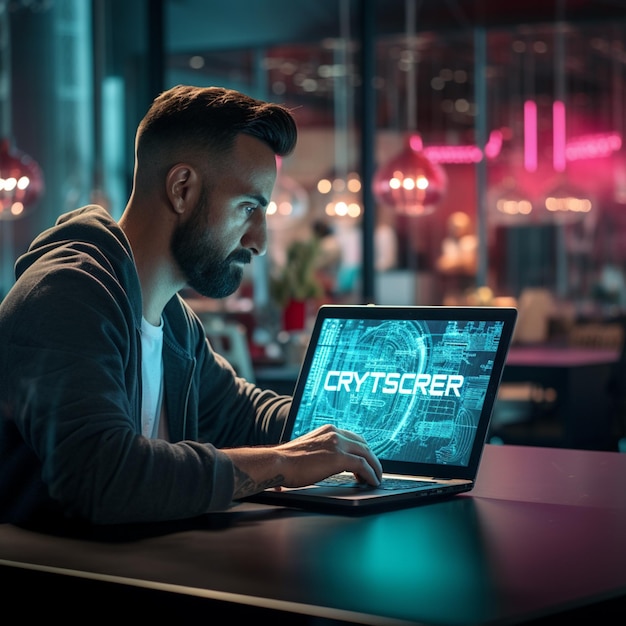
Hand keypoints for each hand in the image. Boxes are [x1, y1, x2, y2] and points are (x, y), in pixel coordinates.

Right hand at [225, 424, 381, 499]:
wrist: (278, 463)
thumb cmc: (286, 461)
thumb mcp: (308, 449)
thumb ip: (320, 452)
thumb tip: (323, 463)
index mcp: (327, 430)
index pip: (353, 438)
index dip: (362, 450)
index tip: (366, 460)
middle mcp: (334, 433)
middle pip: (363, 445)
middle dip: (371, 458)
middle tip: (374, 471)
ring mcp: (337, 444)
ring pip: (367, 454)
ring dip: (374, 467)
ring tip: (376, 478)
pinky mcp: (339, 458)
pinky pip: (363, 465)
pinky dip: (371, 474)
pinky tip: (372, 482)